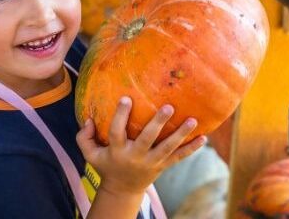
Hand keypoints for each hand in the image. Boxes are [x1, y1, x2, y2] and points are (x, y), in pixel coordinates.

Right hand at [76, 96, 206, 196]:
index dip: (121, 116)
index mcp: (117, 151)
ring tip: (193, 120)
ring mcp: (152, 162)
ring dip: (181, 134)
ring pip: (168, 148)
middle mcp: (136, 156)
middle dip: (158, 123)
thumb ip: (84, 137)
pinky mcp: (163, 166)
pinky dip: (192, 149)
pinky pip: (179, 157)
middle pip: (147, 139)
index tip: (126, 98)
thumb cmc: (106, 165)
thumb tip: (88, 120)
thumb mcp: (90, 155)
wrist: (123, 190)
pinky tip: (204, 138)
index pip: (117, 132)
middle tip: (168, 107)